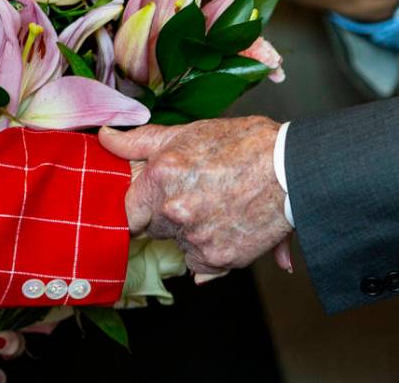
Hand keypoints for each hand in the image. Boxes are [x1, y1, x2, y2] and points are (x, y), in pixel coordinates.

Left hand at [100, 118, 291, 275]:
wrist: (292, 168)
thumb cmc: (245, 144)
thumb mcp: (189, 132)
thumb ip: (141, 141)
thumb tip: (106, 138)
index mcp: (161, 176)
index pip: (125, 211)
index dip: (140, 206)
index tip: (152, 201)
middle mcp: (174, 211)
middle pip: (152, 228)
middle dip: (168, 215)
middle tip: (197, 194)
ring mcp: (196, 238)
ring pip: (178, 245)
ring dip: (191, 232)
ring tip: (219, 206)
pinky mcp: (219, 259)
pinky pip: (200, 264)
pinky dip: (211, 251)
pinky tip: (229, 224)